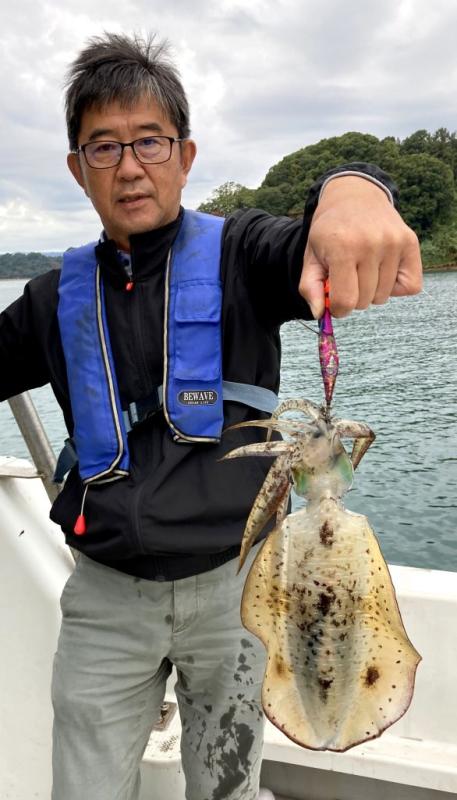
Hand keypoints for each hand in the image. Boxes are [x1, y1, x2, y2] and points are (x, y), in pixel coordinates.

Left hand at [299, 176, 422, 317]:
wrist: (355, 196)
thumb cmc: (330, 231)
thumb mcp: (311, 256)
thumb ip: (310, 287)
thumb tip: (319, 314)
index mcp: (342, 247)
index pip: (345, 301)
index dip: (337, 309)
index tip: (334, 301)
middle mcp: (370, 243)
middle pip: (364, 301)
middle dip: (353, 297)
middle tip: (348, 277)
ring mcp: (393, 242)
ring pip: (384, 296)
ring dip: (372, 291)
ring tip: (364, 269)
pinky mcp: (410, 242)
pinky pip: (411, 286)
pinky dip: (397, 287)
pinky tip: (383, 271)